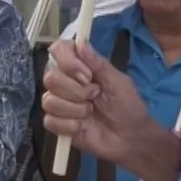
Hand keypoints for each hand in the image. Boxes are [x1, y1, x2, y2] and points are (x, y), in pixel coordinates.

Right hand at [42, 39, 154, 165]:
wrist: (131, 137)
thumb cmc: (127, 106)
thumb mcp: (118, 81)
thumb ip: (98, 64)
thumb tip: (80, 43)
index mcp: (80, 67)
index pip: (59, 51)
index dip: (69, 62)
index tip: (88, 75)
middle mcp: (65, 82)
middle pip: (50, 78)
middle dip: (77, 91)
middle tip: (95, 97)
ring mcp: (59, 103)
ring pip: (49, 100)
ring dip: (75, 109)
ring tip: (91, 112)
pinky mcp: (57, 125)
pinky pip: (50, 121)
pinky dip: (70, 125)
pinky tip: (82, 127)